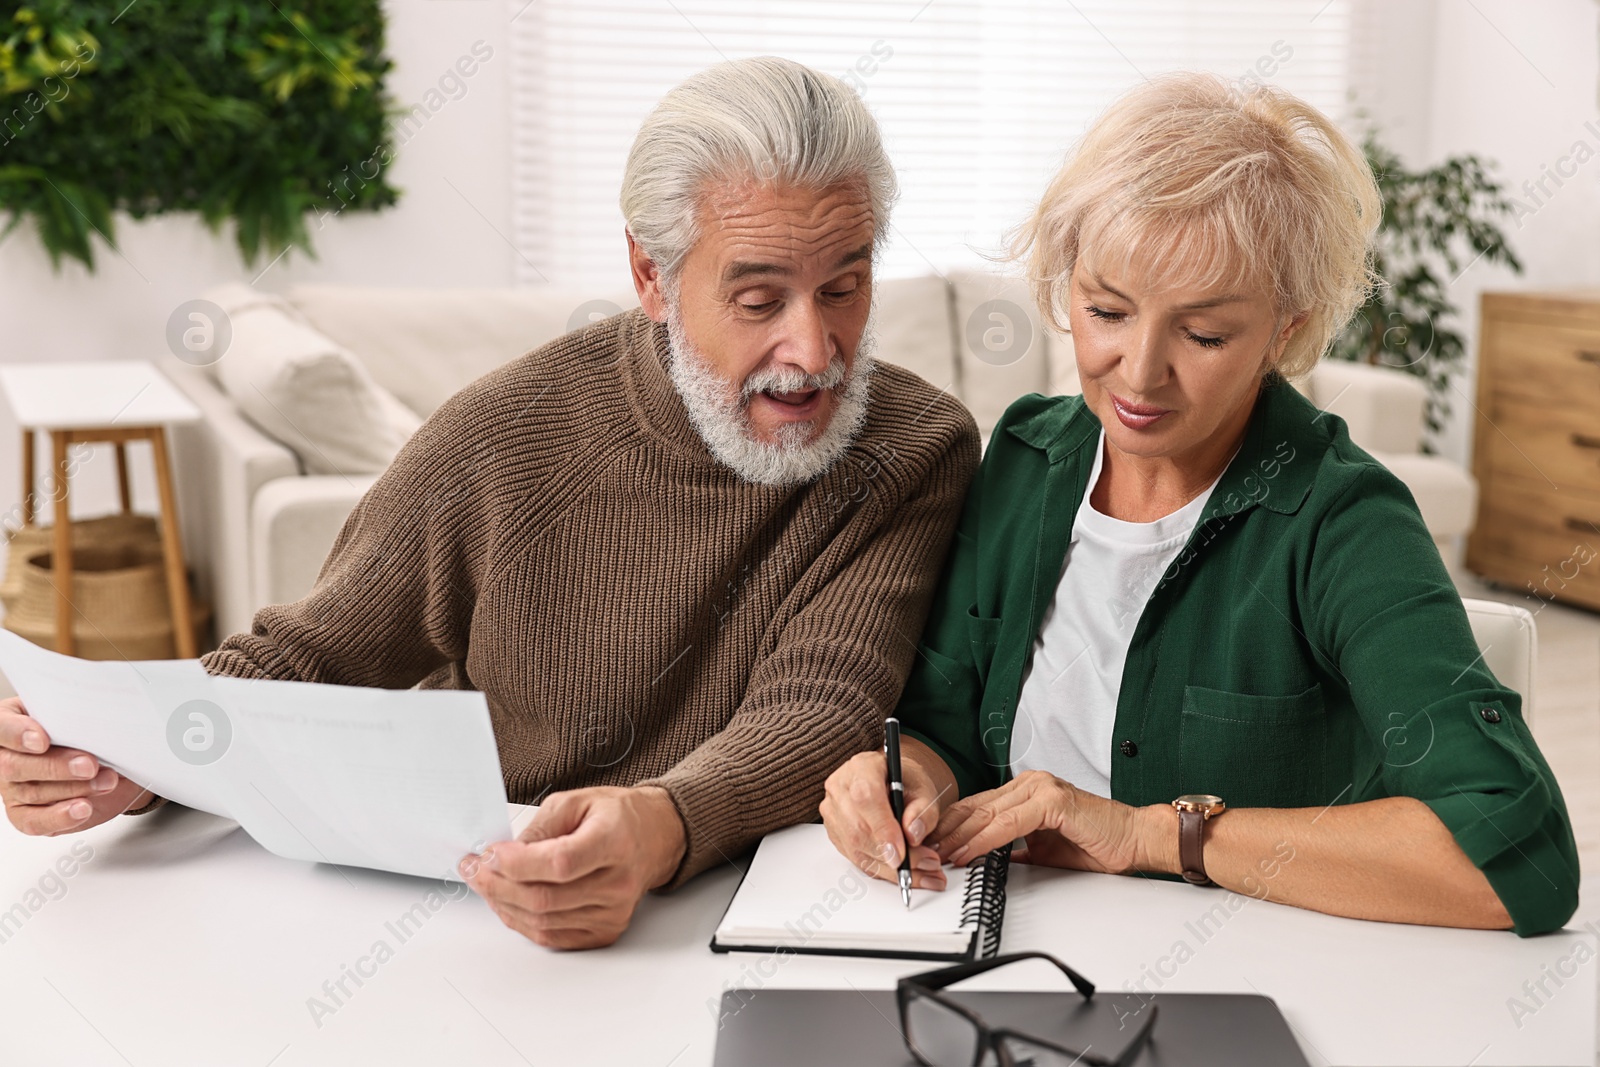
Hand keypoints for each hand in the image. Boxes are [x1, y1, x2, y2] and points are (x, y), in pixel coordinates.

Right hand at [0, 697, 150, 835]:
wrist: (111, 760)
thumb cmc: (88, 731)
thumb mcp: (83, 714)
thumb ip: (75, 716)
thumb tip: (91, 717)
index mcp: (12, 721)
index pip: (1, 727)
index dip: (17, 734)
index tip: (43, 740)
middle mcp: (6, 756)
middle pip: (14, 765)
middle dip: (55, 766)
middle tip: (90, 765)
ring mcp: (13, 787)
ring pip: (31, 792)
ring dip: (74, 788)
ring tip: (106, 781)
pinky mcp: (26, 814)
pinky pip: (34, 821)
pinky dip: (61, 817)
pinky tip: (82, 810)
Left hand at [458, 785, 685, 949]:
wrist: (654, 837)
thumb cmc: (617, 818)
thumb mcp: (576, 801)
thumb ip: (540, 828)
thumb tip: (504, 856)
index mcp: (614, 842)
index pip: (560, 863)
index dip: (517, 863)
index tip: (489, 855)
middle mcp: (618, 882)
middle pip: (545, 898)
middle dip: (497, 885)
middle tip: (476, 870)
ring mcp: (613, 912)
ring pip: (542, 922)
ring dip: (504, 904)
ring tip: (487, 884)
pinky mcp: (606, 931)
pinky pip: (553, 937)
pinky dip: (522, 921)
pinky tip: (508, 902)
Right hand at [820, 743, 950, 890]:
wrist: (893, 784)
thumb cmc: (907, 783)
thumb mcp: (924, 789)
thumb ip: (923, 811)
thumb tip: (913, 835)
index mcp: (862, 767)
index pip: (865, 797)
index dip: (882, 828)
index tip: (901, 853)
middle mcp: (840, 788)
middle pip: (858, 828)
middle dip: (892, 856)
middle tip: (926, 866)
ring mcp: (833, 811)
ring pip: (856, 848)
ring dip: (891, 869)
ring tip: (924, 874)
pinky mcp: (835, 833)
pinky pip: (857, 858)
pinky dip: (884, 871)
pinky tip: (907, 874)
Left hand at [935, 770, 1158, 874]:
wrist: (1135, 839)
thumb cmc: (1096, 844)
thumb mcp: (1043, 850)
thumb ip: (1014, 849)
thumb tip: (985, 861)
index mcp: (1026, 792)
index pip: (977, 807)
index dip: (950, 827)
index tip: (930, 846)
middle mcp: (1030, 783)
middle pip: (975, 807)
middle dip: (945, 831)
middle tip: (923, 851)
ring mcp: (1041, 788)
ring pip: (987, 813)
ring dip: (958, 837)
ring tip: (937, 854)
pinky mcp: (1052, 800)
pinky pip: (1009, 823)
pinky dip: (984, 839)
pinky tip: (968, 852)